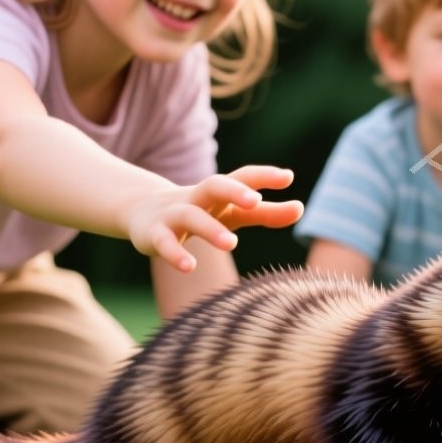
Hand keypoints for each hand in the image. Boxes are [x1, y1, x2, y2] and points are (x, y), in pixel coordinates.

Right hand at [126, 165, 302, 271]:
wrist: (141, 211)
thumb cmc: (201, 211)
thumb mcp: (233, 213)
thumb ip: (266, 212)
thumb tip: (300, 208)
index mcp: (219, 192)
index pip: (242, 177)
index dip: (264, 175)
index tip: (288, 177)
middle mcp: (197, 198)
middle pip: (215, 185)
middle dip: (234, 191)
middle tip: (256, 201)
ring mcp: (173, 214)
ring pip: (191, 216)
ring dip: (210, 228)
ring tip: (231, 244)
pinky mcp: (154, 234)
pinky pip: (163, 242)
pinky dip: (175, 253)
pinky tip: (190, 266)